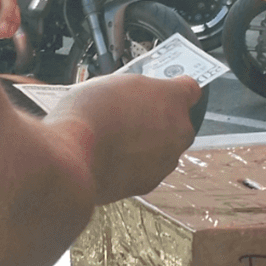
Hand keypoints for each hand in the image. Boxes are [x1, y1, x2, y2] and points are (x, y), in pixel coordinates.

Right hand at [51, 72, 200, 203]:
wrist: (74, 156)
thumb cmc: (90, 114)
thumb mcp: (113, 83)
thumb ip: (138, 90)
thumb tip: (138, 96)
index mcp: (173, 99)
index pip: (191, 89)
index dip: (174, 89)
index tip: (164, 91)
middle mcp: (179, 130)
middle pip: (177, 122)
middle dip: (158, 119)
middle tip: (129, 115)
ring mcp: (167, 159)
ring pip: (162, 147)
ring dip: (146, 143)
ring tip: (115, 138)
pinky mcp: (150, 182)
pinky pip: (147, 168)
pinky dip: (134, 164)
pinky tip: (111, 156)